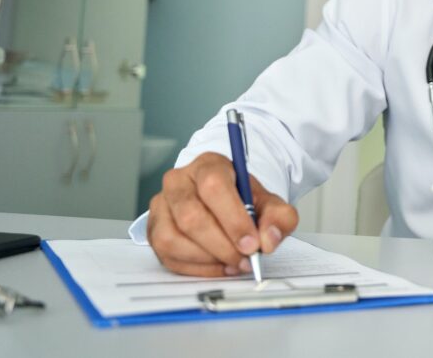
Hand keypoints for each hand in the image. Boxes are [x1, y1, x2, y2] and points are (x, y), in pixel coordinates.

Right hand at [147, 152, 298, 275]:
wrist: (226, 203)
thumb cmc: (243, 201)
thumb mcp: (269, 203)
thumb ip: (279, 217)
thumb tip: (269, 239)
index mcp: (209, 165)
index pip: (214, 187)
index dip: (233, 220)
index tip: (252, 244)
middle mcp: (178, 181)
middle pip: (191, 216)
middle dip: (222, 245)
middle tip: (245, 259)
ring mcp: (161, 205)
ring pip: (173, 238)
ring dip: (207, 258)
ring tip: (233, 263)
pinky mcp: (153, 230)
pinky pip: (167, 255)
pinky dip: (196, 267)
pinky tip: (218, 266)